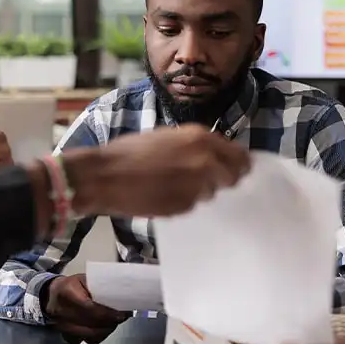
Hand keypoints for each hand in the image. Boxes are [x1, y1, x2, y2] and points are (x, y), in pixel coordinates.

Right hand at [43, 273, 130, 339]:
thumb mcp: (83, 279)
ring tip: (115, 322)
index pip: (90, 307)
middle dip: (110, 322)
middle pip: (91, 323)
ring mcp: (62, 325)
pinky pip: (87, 339)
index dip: (107, 313)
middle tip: (122, 317)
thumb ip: (99, 287)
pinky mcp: (65, 334)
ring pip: (90, 334)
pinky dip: (99, 335)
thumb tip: (120, 295)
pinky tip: (105, 328)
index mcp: (67, 292)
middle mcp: (61, 311)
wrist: (51, 296)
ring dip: (106, 329)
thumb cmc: (70, 286)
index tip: (120, 313)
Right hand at [61, 124, 250, 216]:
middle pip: (232, 178)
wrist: (104, 176)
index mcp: (201, 138)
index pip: (240, 156)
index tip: (236, 170)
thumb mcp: (167, 136)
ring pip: (212, 194)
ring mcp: (196, 187)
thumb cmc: (129, 152)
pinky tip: (164, 196)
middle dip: (224, 181)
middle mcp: (205, 162)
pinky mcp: (183, 207)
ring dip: (200, 193)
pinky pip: (193, 206)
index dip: (239, 165)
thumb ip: (195, 145)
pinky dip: (184, 203)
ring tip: (175, 187)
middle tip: (209, 183)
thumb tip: (215, 156)